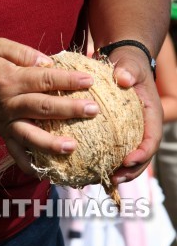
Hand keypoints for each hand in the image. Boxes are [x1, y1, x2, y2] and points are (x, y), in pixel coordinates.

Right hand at [0, 38, 98, 173]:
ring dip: (51, 142)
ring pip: (30, 134)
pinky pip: (14, 152)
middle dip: (69, 110)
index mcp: (10, 79)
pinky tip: (43, 173)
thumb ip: (24, 53)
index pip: (45, 79)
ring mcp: (5, 122)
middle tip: (93, 110)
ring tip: (73, 147)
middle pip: (43, 107)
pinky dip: (27, 164)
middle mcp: (9, 103)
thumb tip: (49, 63)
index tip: (89, 81)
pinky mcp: (2, 134)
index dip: (68, 80)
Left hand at [108, 47, 162, 183]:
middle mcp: (144, 127)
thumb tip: (123, 78)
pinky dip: (108, 162)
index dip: (143, 153)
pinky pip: (117, 150)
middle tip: (114, 178)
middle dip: (131, 170)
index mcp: (152, 115)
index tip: (127, 161)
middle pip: (143, 155)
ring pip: (130, 157)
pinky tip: (92, 169)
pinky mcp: (121, 133)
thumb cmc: (128, 65)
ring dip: (120, 171)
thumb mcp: (130, 64)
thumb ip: (129, 70)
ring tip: (104, 180)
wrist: (123, 66)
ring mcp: (133, 132)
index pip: (152, 138)